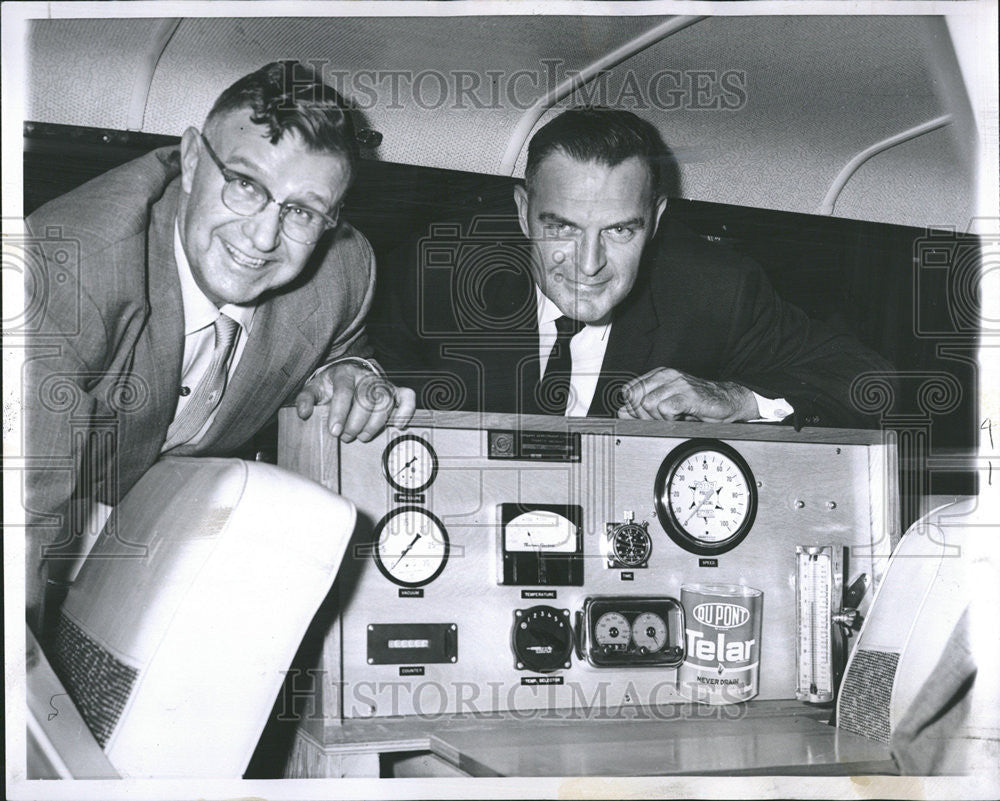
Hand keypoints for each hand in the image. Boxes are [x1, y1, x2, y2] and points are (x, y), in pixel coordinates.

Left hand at [295, 362, 415, 441]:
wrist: (347, 373)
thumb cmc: (330, 385)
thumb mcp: (314, 389)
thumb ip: (306, 399)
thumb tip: (304, 412)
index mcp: (344, 373)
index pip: (345, 392)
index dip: (340, 413)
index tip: (335, 431)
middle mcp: (366, 376)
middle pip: (366, 399)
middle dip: (356, 423)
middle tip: (346, 437)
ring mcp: (382, 383)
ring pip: (386, 402)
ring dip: (375, 423)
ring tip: (363, 436)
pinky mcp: (394, 391)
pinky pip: (407, 397)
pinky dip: (406, 411)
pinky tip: (397, 425)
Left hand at [616, 368, 758, 422]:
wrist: (726, 402)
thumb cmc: (697, 404)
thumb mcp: (665, 405)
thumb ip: (642, 408)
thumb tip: (621, 412)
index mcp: (658, 375)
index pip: (629, 390)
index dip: (632, 407)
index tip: (645, 417)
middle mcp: (667, 375)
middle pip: (635, 397)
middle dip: (642, 415)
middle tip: (658, 421)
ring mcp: (678, 383)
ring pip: (648, 404)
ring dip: (657, 418)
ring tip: (671, 419)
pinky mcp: (688, 394)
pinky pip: (665, 408)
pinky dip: (669, 419)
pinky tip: (679, 418)